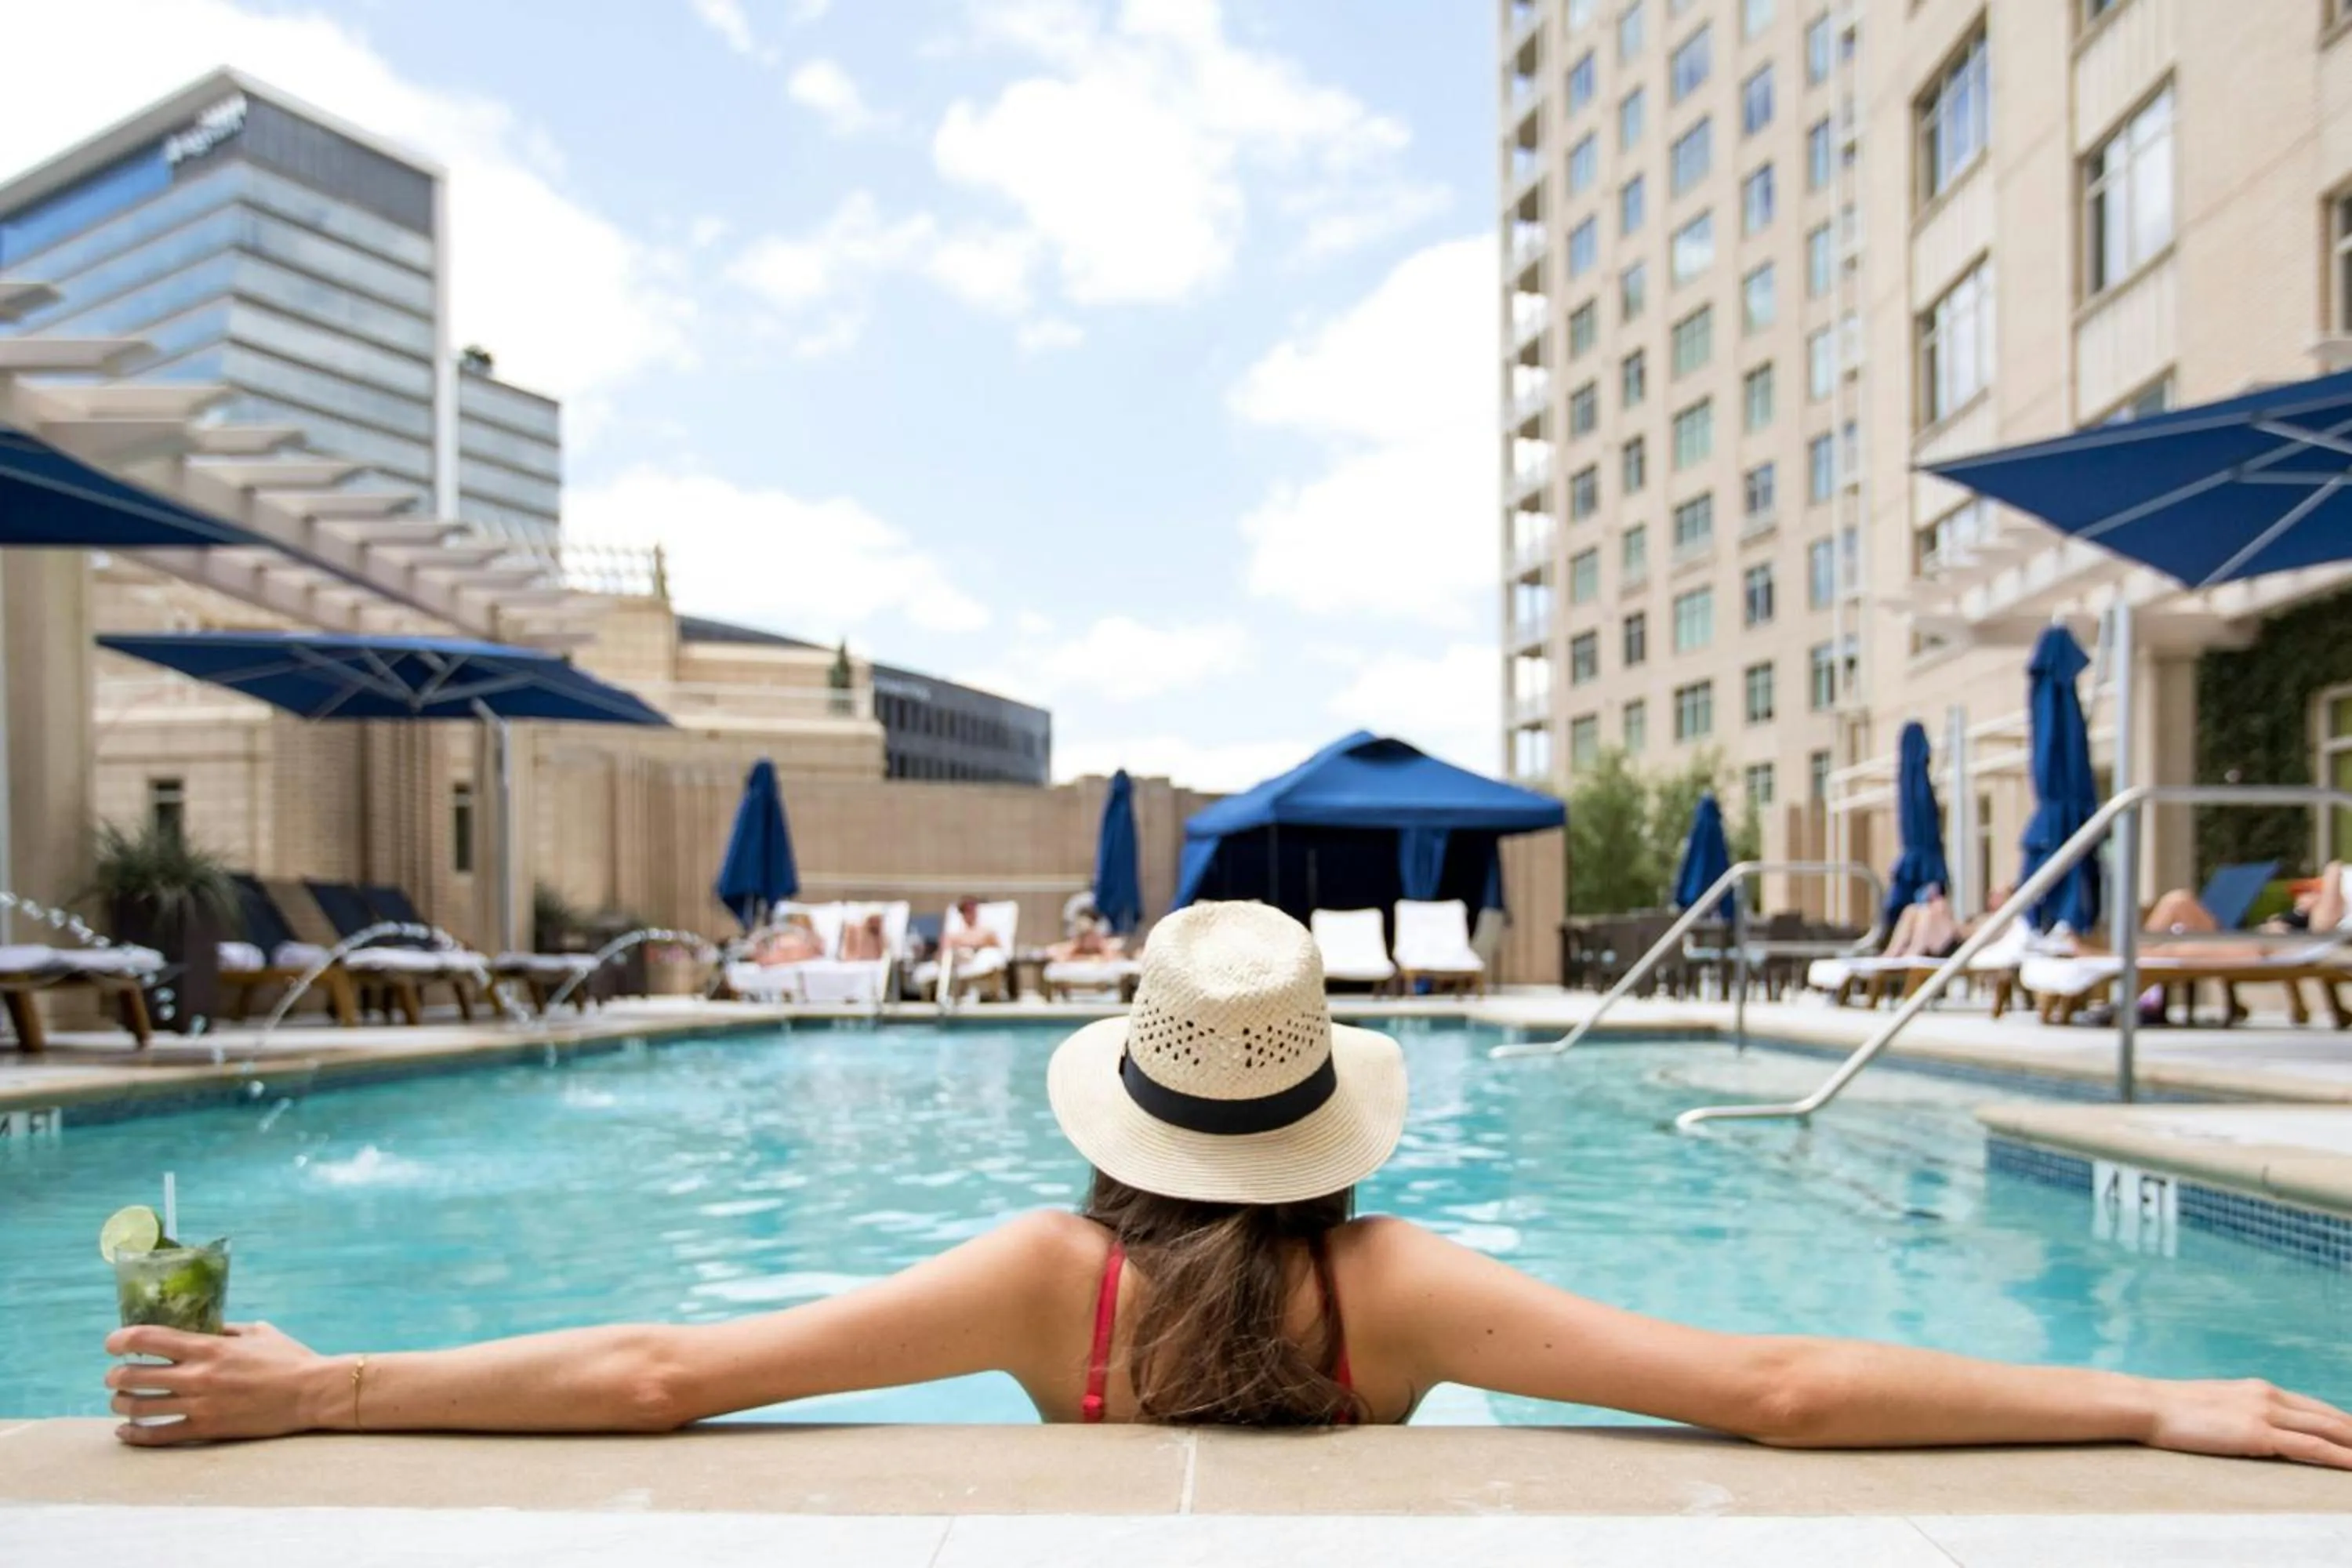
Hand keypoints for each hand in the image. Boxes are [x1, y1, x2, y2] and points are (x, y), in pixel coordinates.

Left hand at [104, 1321, 326, 1445]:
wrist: (312, 1392)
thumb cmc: (289, 1358)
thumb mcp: (258, 1332)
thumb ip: (225, 1329)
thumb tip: (202, 1326)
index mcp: (209, 1347)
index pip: (149, 1338)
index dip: (120, 1339)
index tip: (112, 1342)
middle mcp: (198, 1375)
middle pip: (134, 1375)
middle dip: (116, 1375)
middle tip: (115, 1375)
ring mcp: (200, 1405)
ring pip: (139, 1407)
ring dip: (121, 1403)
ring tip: (119, 1401)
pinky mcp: (207, 1429)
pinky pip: (158, 1435)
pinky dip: (135, 1434)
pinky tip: (125, 1431)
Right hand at [2145, 1379, 2351, 1468]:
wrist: (2148, 1405)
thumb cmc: (2171, 1410)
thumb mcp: (2214, 1405)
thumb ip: (2238, 1413)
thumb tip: (2246, 1429)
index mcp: (2258, 1389)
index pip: (2314, 1408)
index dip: (2342, 1423)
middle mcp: (2267, 1396)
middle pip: (2329, 1417)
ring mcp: (2264, 1413)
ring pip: (2327, 1429)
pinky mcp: (2257, 1434)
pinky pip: (2311, 1447)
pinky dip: (2339, 1456)